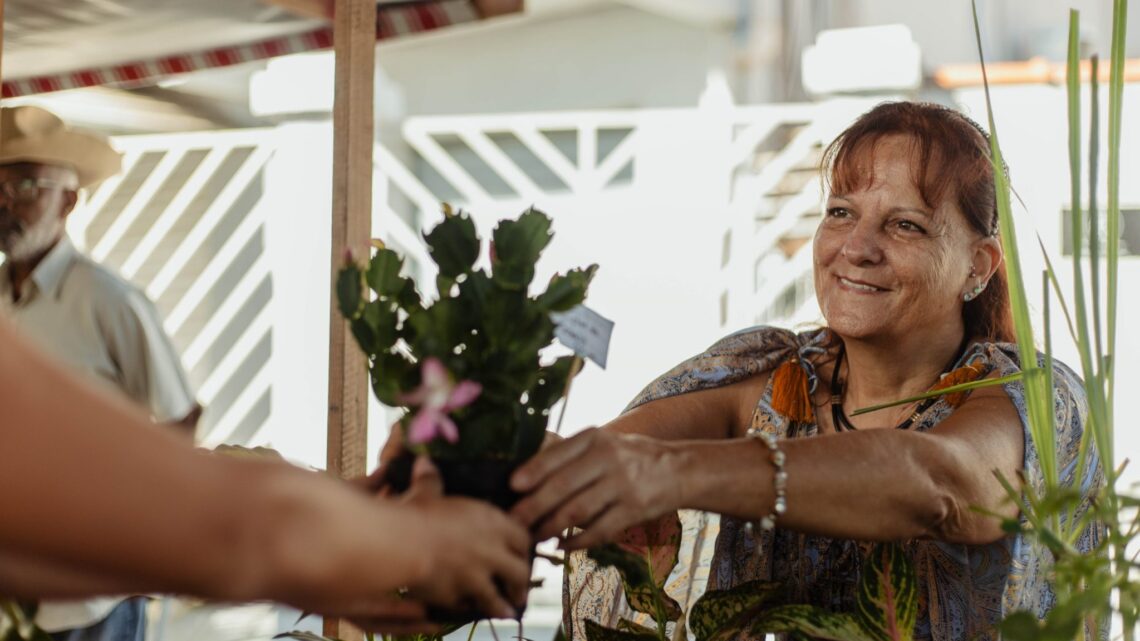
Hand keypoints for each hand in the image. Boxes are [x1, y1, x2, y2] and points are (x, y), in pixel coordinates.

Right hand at [402, 457, 532, 618]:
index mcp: (492, 522)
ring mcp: (477, 577)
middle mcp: (492, 551)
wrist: (402, 545)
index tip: (520, 551)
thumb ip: (431, 480)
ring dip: (505, 605)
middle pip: (521, 571)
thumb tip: (424, 461)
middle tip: (519, 589)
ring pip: (501, 597)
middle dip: (521, 582)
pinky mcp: (459, 597)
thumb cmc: (415, 513)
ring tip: (507, 611)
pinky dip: (472, 609)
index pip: (523, 537)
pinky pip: (470, 607)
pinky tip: (469, 611)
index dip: (523, 547)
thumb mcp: (426, 494)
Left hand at [509, 427, 681, 548]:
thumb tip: (524, 475)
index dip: (533, 470)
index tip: (512, 486)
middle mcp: (608, 457)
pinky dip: (577, 542)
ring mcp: (623, 484)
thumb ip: (569, 454)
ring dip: (550, 527)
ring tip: (533, 537)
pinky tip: (562, 545)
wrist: (679, 469)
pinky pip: (599, 530)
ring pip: (577, 511)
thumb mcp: (602, 443)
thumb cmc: (628, 457)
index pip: (558, 454)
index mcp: (595, 437)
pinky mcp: (634, 509)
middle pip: (563, 486)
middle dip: (533, 507)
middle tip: (513, 522)